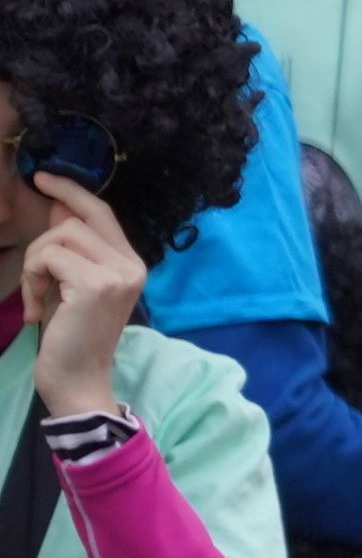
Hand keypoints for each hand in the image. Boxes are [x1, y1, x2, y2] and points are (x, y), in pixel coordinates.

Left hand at [22, 176, 136, 416]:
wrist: (79, 380)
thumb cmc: (72, 336)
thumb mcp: (71, 284)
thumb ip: (72, 247)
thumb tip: (59, 205)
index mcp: (132, 264)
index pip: (102, 212)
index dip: (72, 191)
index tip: (42, 178)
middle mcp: (133, 264)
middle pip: (78, 219)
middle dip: (44, 238)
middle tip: (33, 271)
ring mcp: (117, 274)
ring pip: (59, 236)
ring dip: (34, 264)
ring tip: (35, 297)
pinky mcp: (95, 285)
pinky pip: (49, 257)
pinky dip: (32, 280)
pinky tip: (34, 308)